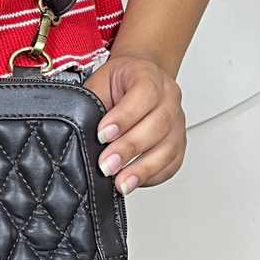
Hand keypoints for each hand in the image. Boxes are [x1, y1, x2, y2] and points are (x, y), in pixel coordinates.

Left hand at [83, 54, 186, 194]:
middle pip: (158, 125)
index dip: (123, 117)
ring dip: (143, 169)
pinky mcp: (179, 142)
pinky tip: (135, 181)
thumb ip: (92, 104)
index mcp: (149, 76)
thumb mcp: (99, 83)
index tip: (102, 135)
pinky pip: (173, 163)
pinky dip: (153, 175)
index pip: (144, 94)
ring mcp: (177, 121)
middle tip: (106, 165)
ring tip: (121, 183)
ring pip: (168, 147)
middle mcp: (169, 97)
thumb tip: (81, 134)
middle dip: (129, 148)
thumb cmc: (115, 84)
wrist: (134, 79)